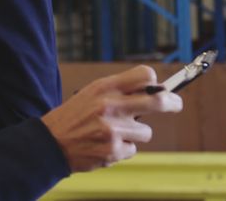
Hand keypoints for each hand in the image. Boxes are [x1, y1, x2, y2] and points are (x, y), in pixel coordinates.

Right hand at [40, 65, 182, 171]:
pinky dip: (123, 149)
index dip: (155, 81)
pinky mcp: (113, 151)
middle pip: (158, 100)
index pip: (145, 75)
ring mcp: (113, 129)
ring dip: (135, 134)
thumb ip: (119, 90)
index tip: (161, 88)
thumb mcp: (91, 93)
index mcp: (104, 87)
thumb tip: (155, 90)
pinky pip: (133, 149)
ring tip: (113, 133)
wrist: (50, 142)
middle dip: (172, 102)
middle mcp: (110, 105)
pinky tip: (105, 145)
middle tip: (175, 104)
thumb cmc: (74, 117)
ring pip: (146, 132)